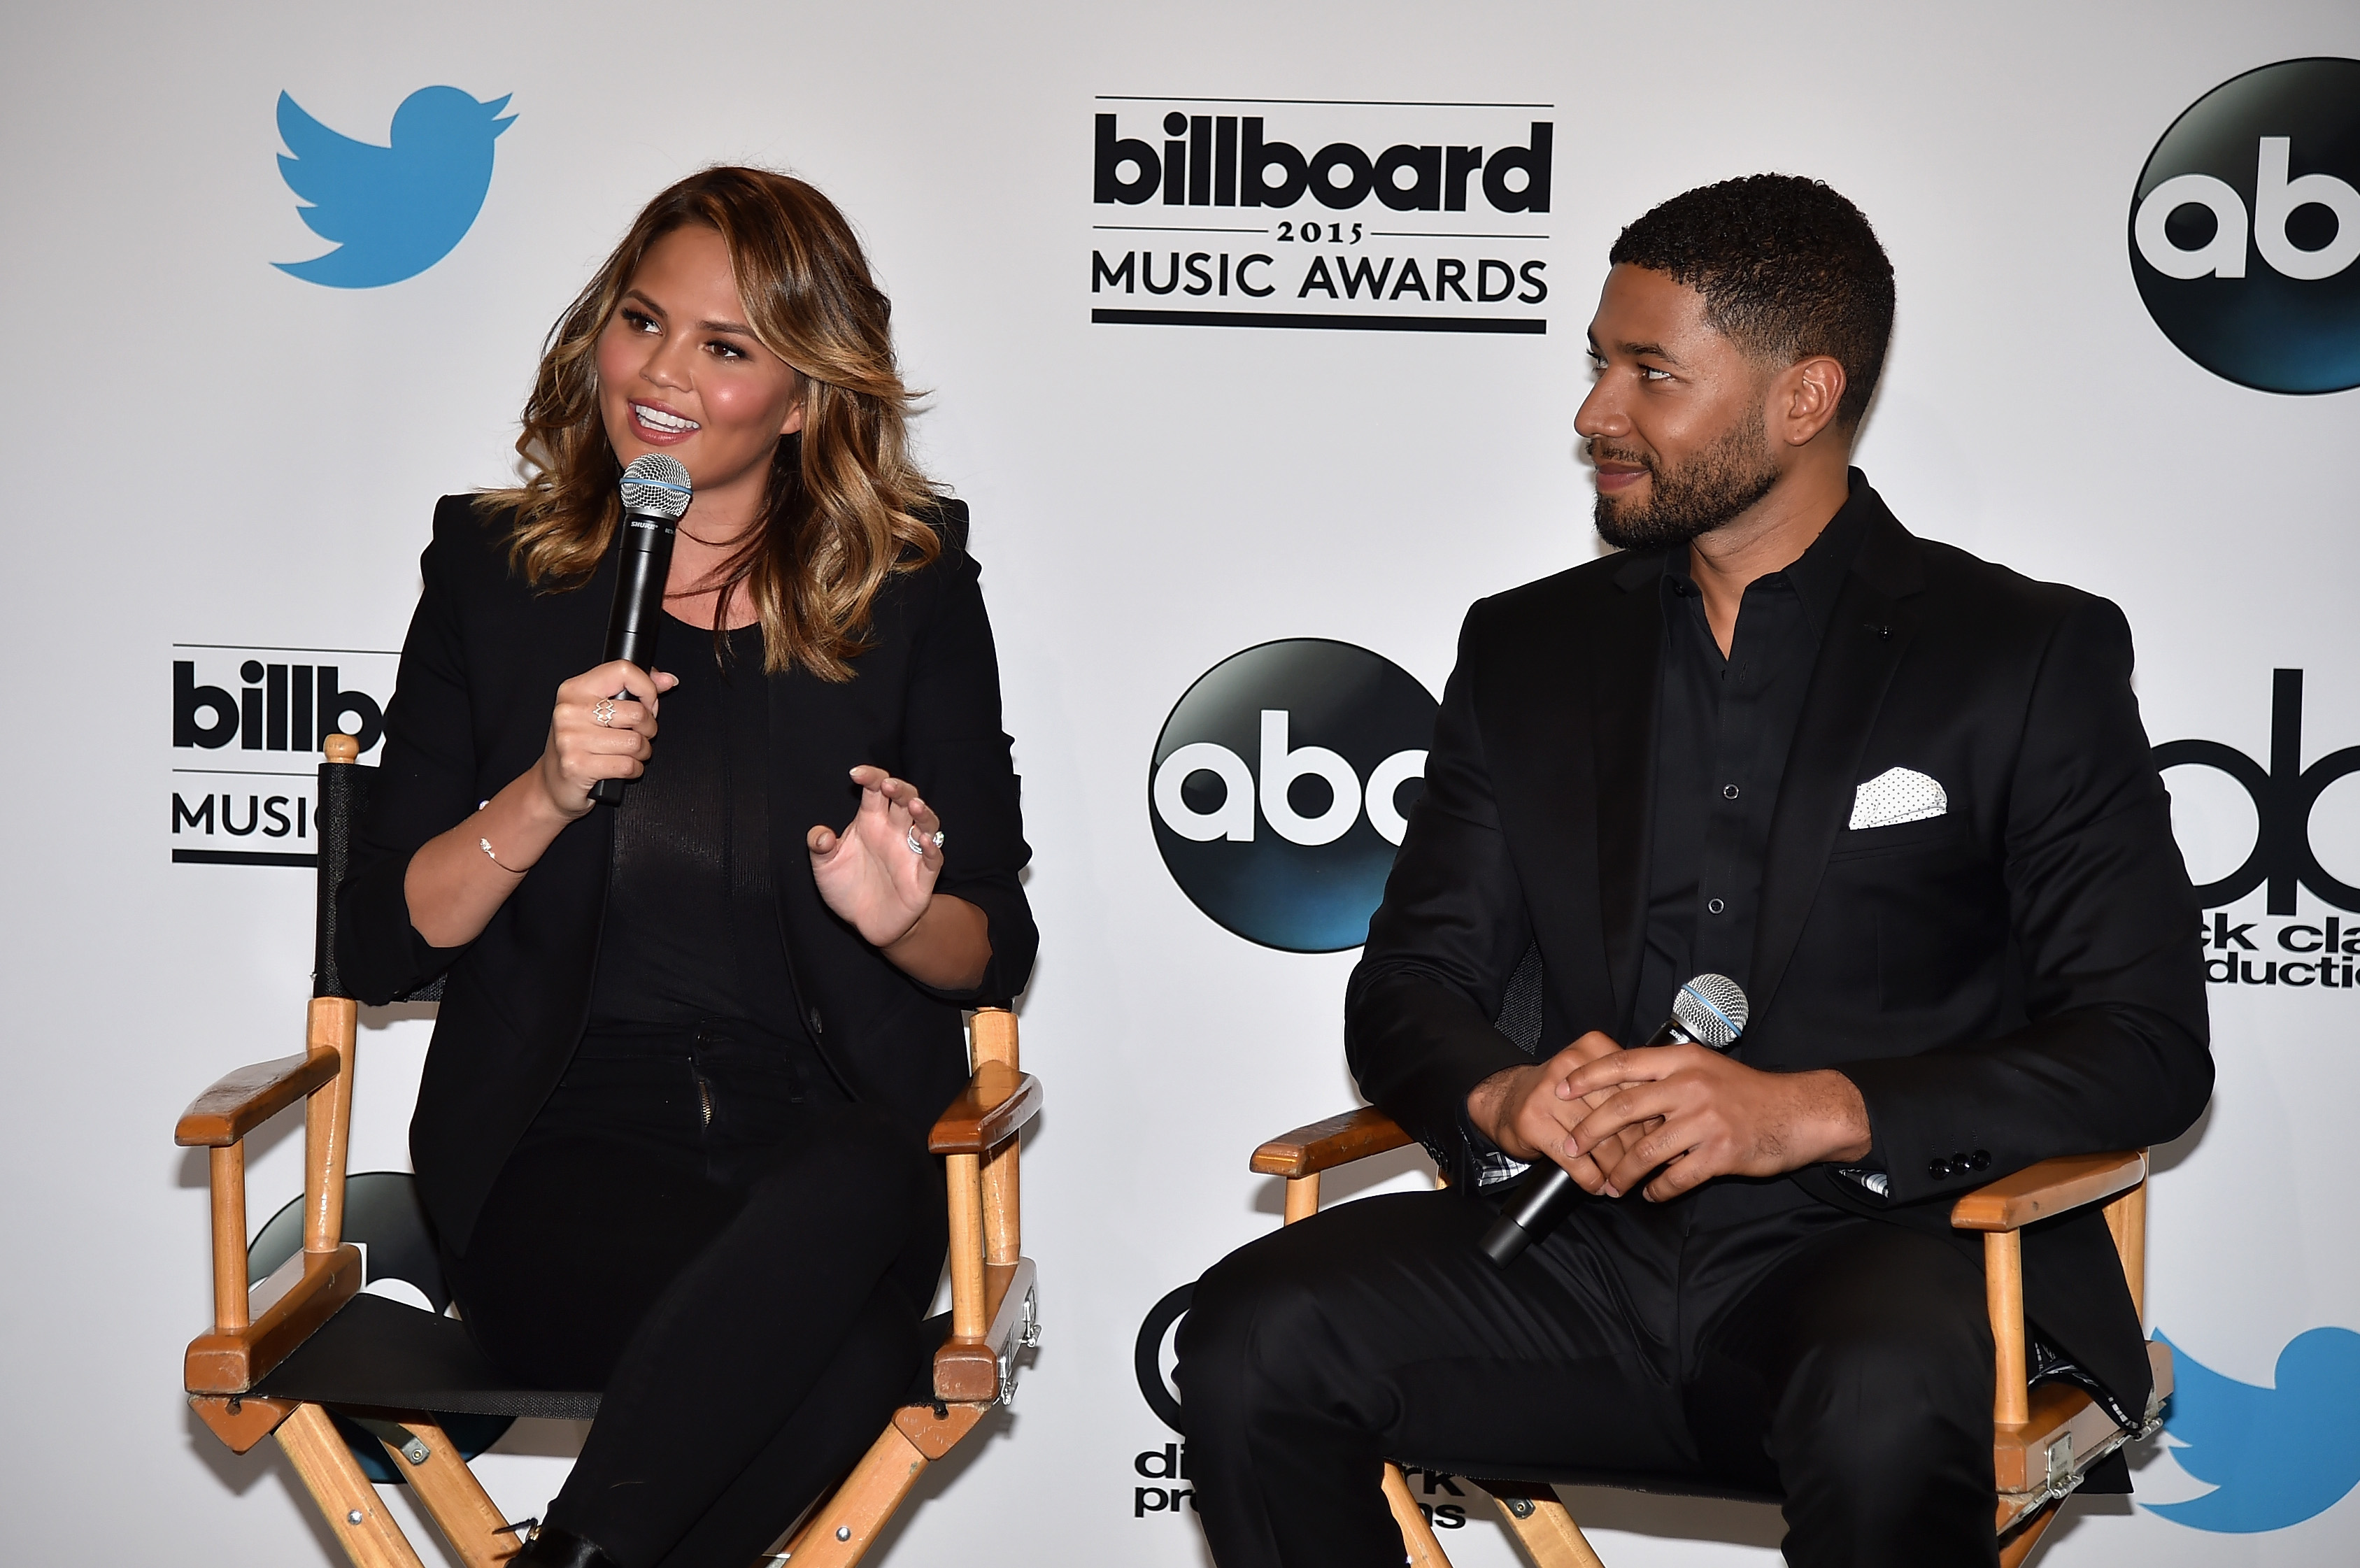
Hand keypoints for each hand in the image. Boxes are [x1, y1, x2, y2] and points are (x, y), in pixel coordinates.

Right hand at [539, 661, 678, 817]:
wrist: (552, 784)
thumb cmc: (580, 745)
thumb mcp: (599, 710)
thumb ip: (634, 689)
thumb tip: (668, 679)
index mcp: (574, 689)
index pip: (623, 670)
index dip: (647, 689)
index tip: (648, 703)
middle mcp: (569, 711)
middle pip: (637, 712)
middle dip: (648, 729)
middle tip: (637, 735)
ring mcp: (571, 738)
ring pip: (636, 742)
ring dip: (642, 752)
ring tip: (627, 753)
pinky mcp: (577, 766)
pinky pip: (628, 765)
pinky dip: (634, 769)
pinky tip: (622, 768)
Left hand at [808, 765, 943, 948]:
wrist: (865, 923)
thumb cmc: (847, 887)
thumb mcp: (824, 866)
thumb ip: (820, 846)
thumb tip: (821, 835)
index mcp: (871, 822)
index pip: (876, 790)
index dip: (870, 777)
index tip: (855, 773)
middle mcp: (894, 832)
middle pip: (905, 799)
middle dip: (899, 789)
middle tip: (887, 785)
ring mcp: (911, 853)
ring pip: (926, 823)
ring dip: (922, 812)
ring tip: (913, 805)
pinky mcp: (923, 877)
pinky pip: (933, 858)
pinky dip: (932, 848)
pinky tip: (922, 840)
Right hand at [1466, 1031, 1659, 1192]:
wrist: (1505, 1100)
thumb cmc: (1558, 1094)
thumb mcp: (1594, 1079)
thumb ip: (1626, 1092)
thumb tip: (1665, 1128)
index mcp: (1594, 1047)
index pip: (1637, 1088)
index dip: (1652, 1121)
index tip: (1660, 1144)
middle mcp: (1571, 1066)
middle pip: (1620, 1116)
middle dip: (1635, 1150)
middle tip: (1642, 1170)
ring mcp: (1548, 1094)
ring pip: (1600, 1141)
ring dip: (1614, 1171)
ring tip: (1620, 1183)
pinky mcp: (1533, 1122)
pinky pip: (1574, 1159)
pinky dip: (1590, 1179)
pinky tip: (1596, 1185)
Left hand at [1561, 1047, 1871, 1201]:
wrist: (1799, 1113)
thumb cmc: (1748, 1093)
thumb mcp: (1705, 1070)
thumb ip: (1667, 1078)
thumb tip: (1621, 1091)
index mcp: (1682, 1061)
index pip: (1623, 1062)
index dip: (1588, 1076)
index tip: (1560, 1088)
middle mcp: (1690, 1086)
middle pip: (1624, 1108)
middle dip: (1590, 1132)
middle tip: (1571, 1148)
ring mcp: (1705, 1120)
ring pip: (1645, 1151)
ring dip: (1622, 1172)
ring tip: (1610, 1185)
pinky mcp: (1721, 1153)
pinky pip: (1676, 1177)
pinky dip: (1658, 1190)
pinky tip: (1651, 1195)